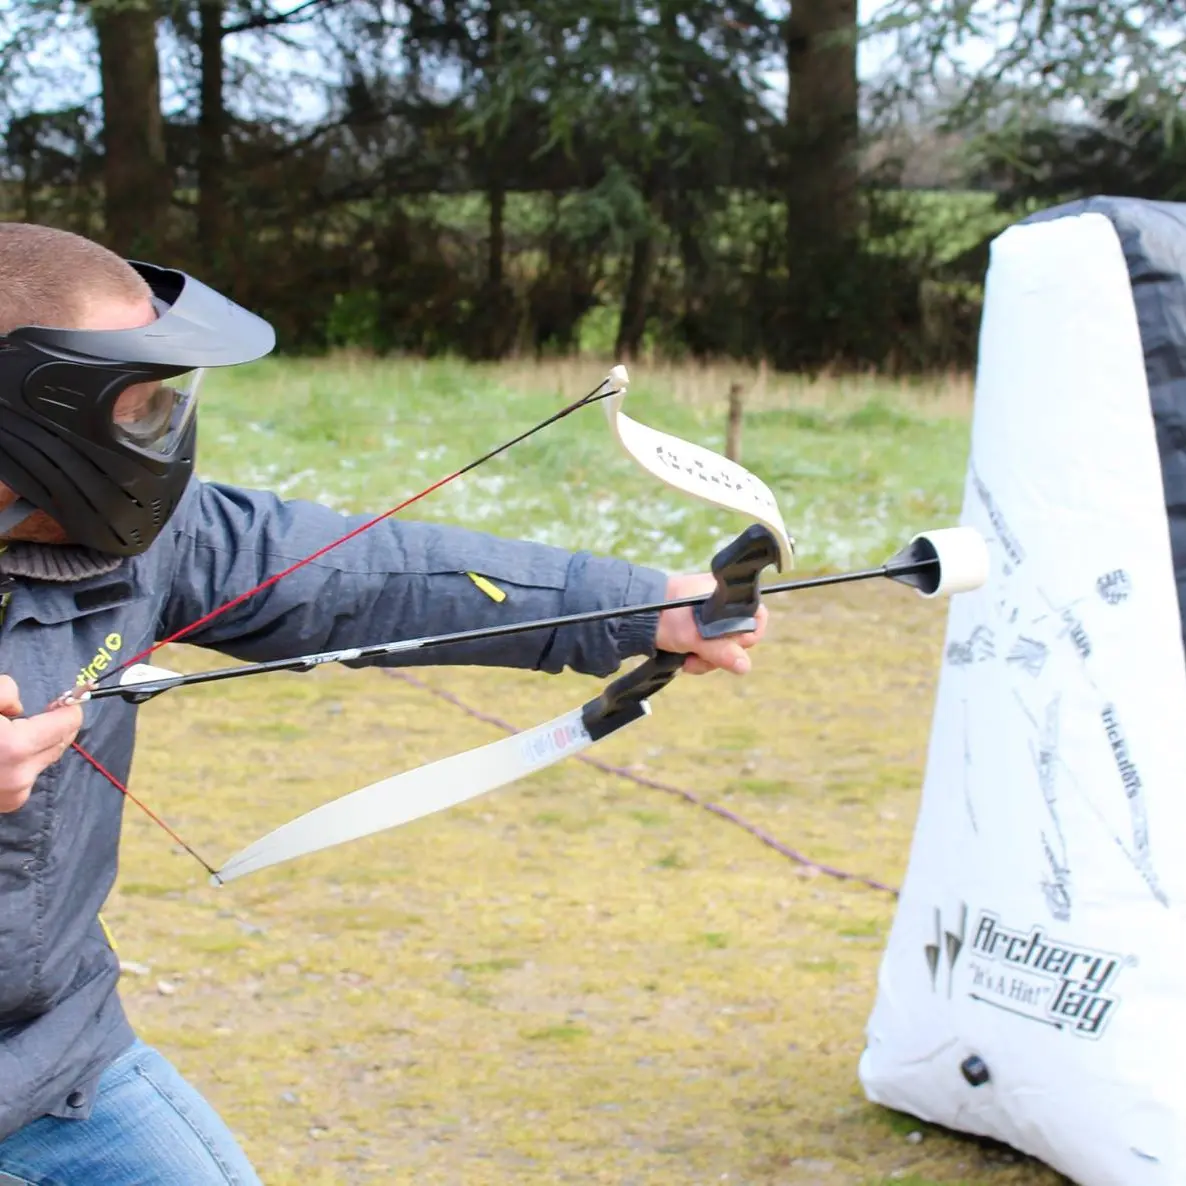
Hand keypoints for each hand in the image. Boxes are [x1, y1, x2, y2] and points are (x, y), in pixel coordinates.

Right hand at [0, 675, 82, 812]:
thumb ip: (5, 691)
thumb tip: (19, 709)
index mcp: (17, 747)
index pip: (69, 723)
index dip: (67, 707)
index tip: (62, 700)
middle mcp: (21, 775)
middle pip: (61, 742)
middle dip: (55, 725)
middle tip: (40, 713)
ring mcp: (14, 794)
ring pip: (45, 759)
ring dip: (38, 744)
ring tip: (10, 734)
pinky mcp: (7, 804)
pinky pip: (28, 774)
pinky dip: (23, 761)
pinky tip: (1, 754)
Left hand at [654, 573, 768, 675]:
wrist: (634, 617)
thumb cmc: (664, 615)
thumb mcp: (695, 636)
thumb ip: (721, 650)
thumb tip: (744, 666)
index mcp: (728, 596)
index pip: (757, 617)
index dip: (748, 636)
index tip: (731, 648)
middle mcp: (723, 606)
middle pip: (740, 638)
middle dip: (721, 653)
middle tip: (700, 656)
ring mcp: (711, 619)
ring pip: (724, 648)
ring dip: (708, 659)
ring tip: (688, 659)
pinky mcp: (699, 631)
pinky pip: (710, 650)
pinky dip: (700, 657)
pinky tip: (685, 659)